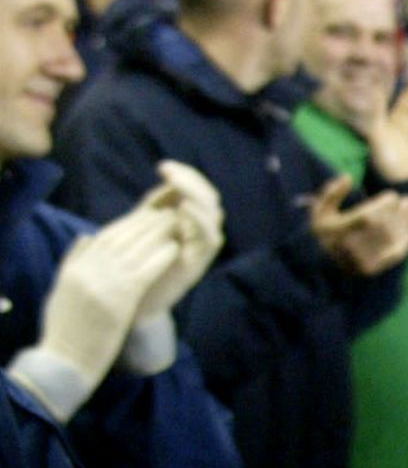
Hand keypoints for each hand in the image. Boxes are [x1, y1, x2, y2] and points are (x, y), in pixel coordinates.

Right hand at [39, 209, 182, 390]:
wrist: (64, 360)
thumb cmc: (65, 330)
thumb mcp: (62, 290)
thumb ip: (75, 261)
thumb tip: (87, 236)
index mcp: (76, 267)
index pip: (106, 236)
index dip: (130, 222)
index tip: (148, 214)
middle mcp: (89, 270)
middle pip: (123, 237)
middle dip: (147, 222)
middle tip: (169, 212)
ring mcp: (104, 283)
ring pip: (136, 249)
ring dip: (159, 233)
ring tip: (177, 222)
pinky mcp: (119, 299)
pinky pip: (144, 270)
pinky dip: (160, 256)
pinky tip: (175, 248)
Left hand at [132, 160, 225, 323]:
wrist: (134, 301)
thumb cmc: (138, 263)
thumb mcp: (145, 228)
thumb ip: (156, 206)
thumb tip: (167, 181)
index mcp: (190, 220)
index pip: (198, 188)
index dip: (185, 175)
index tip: (163, 166)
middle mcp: (201, 231)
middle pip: (208, 196)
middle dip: (190, 181)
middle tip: (168, 171)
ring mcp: (202, 247)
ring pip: (213, 213)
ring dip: (196, 197)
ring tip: (177, 186)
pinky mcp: (199, 262)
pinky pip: (209, 237)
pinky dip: (199, 220)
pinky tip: (183, 209)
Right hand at [309, 176, 407, 276]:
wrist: (317, 267)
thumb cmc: (320, 234)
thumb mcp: (319, 211)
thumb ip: (332, 193)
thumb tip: (347, 176)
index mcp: (345, 227)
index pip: (373, 212)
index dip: (387, 202)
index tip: (392, 196)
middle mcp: (356, 243)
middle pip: (386, 224)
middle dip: (400, 211)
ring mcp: (365, 258)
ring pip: (393, 238)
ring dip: (406, 223)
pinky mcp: (371, 269)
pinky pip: (394, 255)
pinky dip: (405, 243)